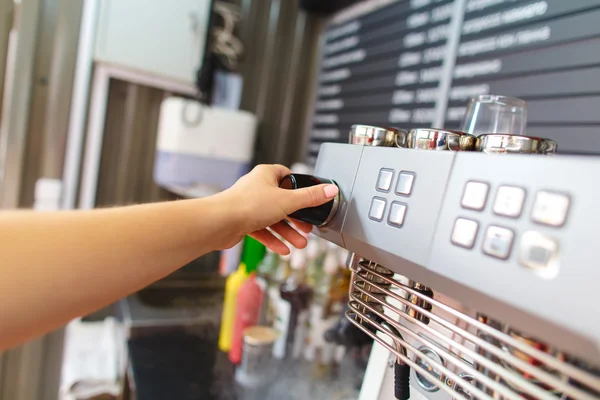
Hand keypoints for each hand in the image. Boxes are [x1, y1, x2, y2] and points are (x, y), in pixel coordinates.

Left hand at [222, 164, 337, 253]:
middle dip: (296, 218)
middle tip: (308, 228)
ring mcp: (249, 205)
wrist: (219, 222)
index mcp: (266, 175)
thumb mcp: (287, 201)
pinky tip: (283, 250)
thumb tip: (330, 190)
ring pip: (273, 218)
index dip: (300, 187)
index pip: (287, 176)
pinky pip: (262, 230)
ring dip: (287, 232)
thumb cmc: (247, 205)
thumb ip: (311, 197)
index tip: (311, 198)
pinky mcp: (242, 222)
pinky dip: (273, 239)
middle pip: (283, 202)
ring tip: (300, 244)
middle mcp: (257, 188)